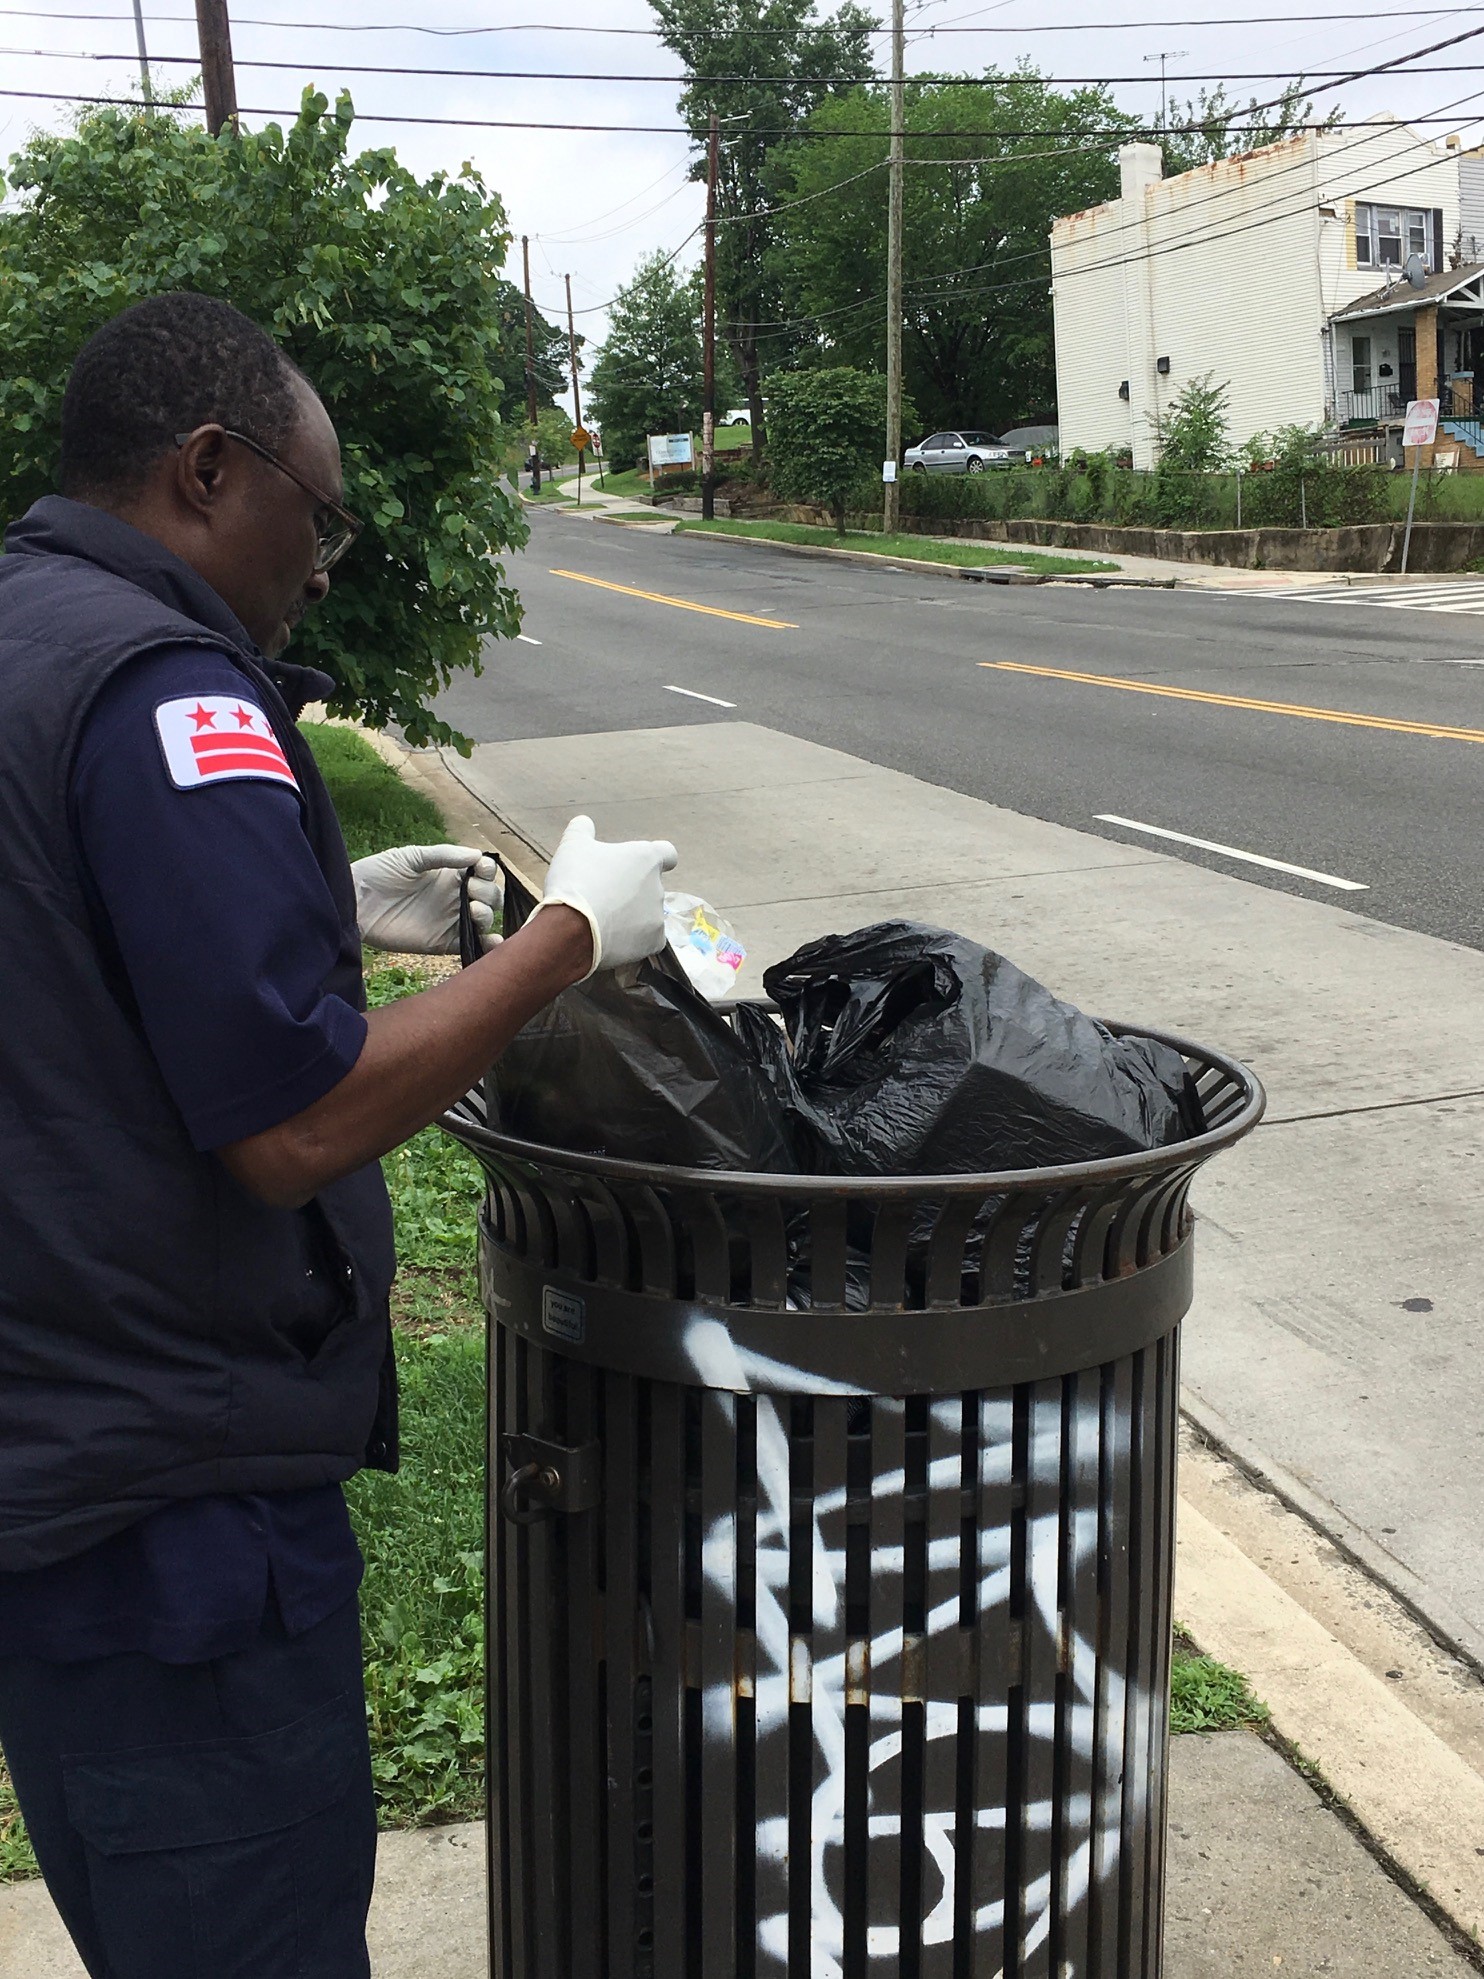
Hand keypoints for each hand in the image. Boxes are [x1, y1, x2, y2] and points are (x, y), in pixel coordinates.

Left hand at [352, 844, 501, 955]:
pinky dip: (488, 946)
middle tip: (471, 892)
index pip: (482, 872)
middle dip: (489, 893)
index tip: (480, 870)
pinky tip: (493, 940)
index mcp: (451, 874)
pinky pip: (472, 945)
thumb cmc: (379, 873)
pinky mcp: (444, 943)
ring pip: (484, 919)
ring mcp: (451, 921)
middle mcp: (456, 897)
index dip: (488, 870)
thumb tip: (477, 855)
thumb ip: (444, 855)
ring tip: (473, 911)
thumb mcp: (412, 857)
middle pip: (490, 896)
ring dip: (487, 914)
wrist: (355, 903)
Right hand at [531, 815, 677, 976]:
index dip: (657, 859)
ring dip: (630, 917)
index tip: (641, 866)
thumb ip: (582, 830)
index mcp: (646, 858)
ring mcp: (657, 916)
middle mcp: (658, 886)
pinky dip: (632, 940)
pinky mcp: (653, 942)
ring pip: (646, 915)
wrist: (572, 927)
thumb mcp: (573, 845)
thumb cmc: (576, 880)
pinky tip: (611, 940)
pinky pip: (646, 940)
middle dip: (631, 892)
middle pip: (649, 887)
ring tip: (602, 920)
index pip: (668, 854)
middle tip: (603, 897)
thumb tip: (584, 822)